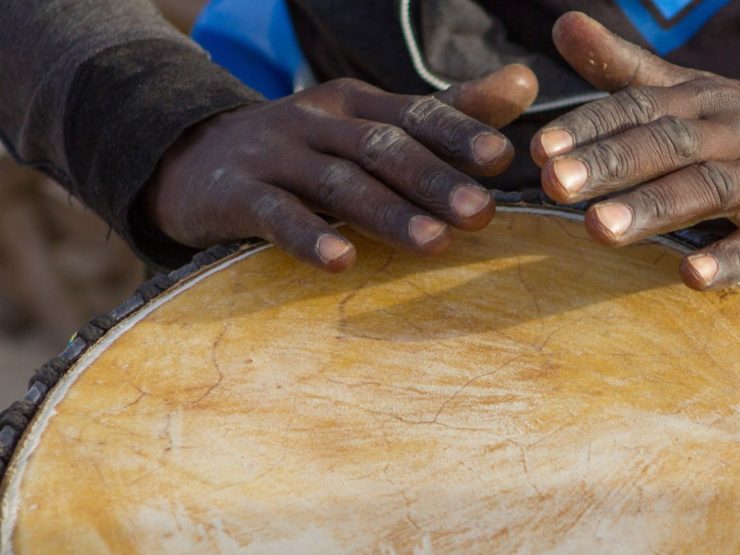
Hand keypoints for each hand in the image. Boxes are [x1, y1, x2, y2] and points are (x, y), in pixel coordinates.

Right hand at [143, 65, 537, 271]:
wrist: (190, 159)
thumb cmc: (303, 149)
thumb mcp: (368, 123)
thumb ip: (443, 113)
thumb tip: (525, 84)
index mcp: (355, 102)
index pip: (414, 113)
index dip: (457, 133)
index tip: (503, 157)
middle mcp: (317, 121)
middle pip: (382, 148)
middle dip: (435, 180)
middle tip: (483, 213)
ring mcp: (275, 156)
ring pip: (338, 182)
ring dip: (388, 213)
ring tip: (434, 243)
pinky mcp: (236, 196)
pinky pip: (274, 215)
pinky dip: (309, 236)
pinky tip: (341, 261)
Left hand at [531, 13, 739, 289]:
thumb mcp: (699, 94)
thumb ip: (628, 70)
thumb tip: (562, 24)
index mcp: (703, 103)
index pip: (640, 107)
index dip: (590, 126)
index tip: (539, 149)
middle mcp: (733, 133)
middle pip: (668, 143)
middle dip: (610, 163)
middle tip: (554, 184)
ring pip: (709, 188)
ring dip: (654, 208)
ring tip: (600, 230)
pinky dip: (732, 257)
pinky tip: (694, 277)